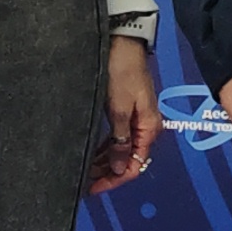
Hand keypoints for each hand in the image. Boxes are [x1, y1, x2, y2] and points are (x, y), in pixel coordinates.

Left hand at [89, 34, 162, 192]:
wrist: (122, 43)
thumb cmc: (122, 71)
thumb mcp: (119, 108)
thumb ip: (120, 140)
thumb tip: (122, 168)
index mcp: (149, 128)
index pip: (135, 165)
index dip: (115, 179)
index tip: (94, 187)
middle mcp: (144, 127)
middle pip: (128, 160)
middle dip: (106, 172)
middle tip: (82, 180)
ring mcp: (134, 120)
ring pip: (120, 150)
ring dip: (103, 161)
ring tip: (82, 169)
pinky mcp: (125, 112)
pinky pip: (115, 138)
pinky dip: (103, 148)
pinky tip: (89, 153)